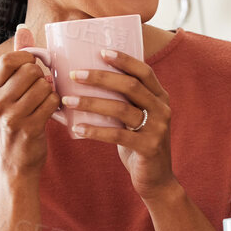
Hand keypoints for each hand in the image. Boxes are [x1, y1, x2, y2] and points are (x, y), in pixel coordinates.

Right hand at [0, 49, 58, 179]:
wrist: (14, 162)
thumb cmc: (15, 120)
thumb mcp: (8, 91)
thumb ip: (17, 59)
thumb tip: (23, 28)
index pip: (9, 60)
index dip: (27, 58)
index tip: (33, 67)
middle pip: (30, 71)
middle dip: (42, 76)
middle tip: (41, 88)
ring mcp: (12, 116)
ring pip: (44, 86)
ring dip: (50, 92)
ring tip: (44, 101)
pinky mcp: (29, 128)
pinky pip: (52, 103)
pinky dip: (56, 104)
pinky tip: (50, 111)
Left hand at [63, 49, 175, 200]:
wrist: (156, 179)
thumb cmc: (138, 144)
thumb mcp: (136, 119)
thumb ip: (123, 102)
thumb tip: (86, 82)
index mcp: (160, 97)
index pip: (144, 71)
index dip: (124, 60)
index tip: (100, 52)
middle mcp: (162, 109)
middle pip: (131, 86)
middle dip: (100, 77)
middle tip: (75, 74)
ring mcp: (157, 129)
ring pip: (122, 109)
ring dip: (91, 103)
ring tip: (68, 101)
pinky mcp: (148, 147)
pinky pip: (118, 135)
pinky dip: (95, 131)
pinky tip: (77, 129)